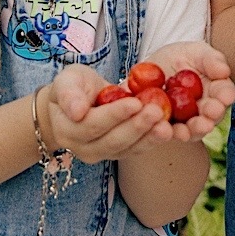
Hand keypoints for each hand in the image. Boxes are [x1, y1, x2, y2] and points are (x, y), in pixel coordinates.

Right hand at [43, 69, 162, 162]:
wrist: (78, 101)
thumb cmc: (73, 87)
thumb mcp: (67, 81)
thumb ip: (69, 94)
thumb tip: (77, 112)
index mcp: (66, 130)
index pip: (92, 124)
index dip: (114, 115)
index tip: (135, 102)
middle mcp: (83, 149)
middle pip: (113, 141)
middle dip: (137, 126)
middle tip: (157, 111)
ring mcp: (102, 154)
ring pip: (127, 148)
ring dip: (149, 137)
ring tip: (167, 125)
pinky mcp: (118, 153)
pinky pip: (136, 149)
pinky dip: (152, 140)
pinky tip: (168, 129)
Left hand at [144, 40, 234, 142]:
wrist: (153, 68)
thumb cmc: (182, 57)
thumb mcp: (197, 52)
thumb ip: (211, 60)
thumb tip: (224, 70)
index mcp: (216, 92)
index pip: (224, 94)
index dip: (225, 97)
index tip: (224, 98)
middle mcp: (203, 112)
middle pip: (209, 120)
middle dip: (207, 121)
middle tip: (205, 121)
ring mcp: (184, 122)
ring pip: (188, 131)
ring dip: (186, 132)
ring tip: (181, 131)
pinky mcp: (163, 126)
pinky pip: (163, 132)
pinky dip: (161, 131)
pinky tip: (159, 126)